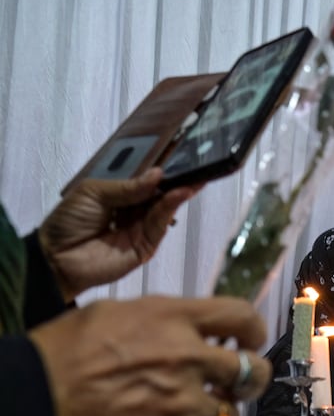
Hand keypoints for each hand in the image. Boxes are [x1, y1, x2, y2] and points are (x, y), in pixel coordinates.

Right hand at [28, 295, 272, 415]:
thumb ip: (169, 318)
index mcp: (176, 320)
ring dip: (212, 412)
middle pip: (252, 371)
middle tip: (240, 381)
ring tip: (184, 408)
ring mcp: (182, 406)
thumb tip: (196, 326)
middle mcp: (189, 360)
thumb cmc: (67, 350)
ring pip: (226, 415)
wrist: (33, 399)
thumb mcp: (120, 311)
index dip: (254, 329)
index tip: (250, 339)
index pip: (242, 317)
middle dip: (251, 377)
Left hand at [38, 168, 198, 300]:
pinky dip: (170, 208)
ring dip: (178, 193)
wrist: (55, 258)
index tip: (180, 158)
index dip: (161, 172)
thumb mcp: (95, 193)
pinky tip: (178, 194)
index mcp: (120, 197)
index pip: (145, 182)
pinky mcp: (146, 246)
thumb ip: (128, 186)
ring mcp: (141, 229)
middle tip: (195, 166)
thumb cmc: (69, 221)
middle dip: (176, 181)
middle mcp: (134, 212)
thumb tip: (158, 174)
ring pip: (164, 208)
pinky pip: (160, 225)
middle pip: (159, 195)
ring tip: (192, 178)